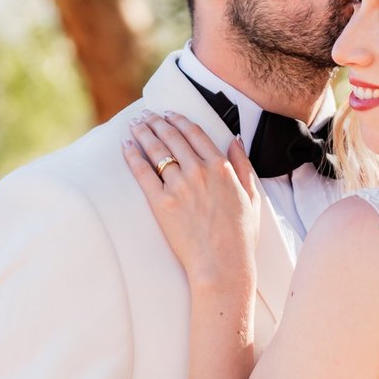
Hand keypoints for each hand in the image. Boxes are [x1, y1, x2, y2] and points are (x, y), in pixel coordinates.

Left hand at [123, 111, 260, 293]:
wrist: (222, 264)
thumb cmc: (240, 235)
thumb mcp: (252, 196)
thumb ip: (243, 164)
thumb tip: (235, 140)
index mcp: (221, 168)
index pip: (195, 133)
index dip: (179, 120)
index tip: (169, 114)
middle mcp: (199, 171)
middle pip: (173, 137)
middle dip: (157, 122)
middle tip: (146, 115)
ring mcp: (179, 186)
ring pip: (156, 150)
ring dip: (143, 133)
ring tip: (135, 125)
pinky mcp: (161, 203)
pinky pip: (143, 172)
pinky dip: (133, 156)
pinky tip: (126, 146)